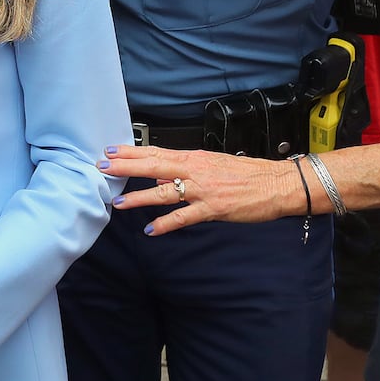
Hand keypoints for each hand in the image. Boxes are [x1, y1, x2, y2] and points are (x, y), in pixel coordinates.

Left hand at [98, 145, 300, 233]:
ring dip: (139, 198)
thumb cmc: (247, 174)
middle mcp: (195, 170)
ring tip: (118, 203)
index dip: (131, 152)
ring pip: (164, 193)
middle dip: (126, 167)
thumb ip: (185, 172)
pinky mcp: (213, 209)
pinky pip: (184, 217)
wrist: (276, 183)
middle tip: (103, 167)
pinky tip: (151, 230)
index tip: (110, 151)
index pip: (157, 152)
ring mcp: (203, 190)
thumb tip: (159, 179)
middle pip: (154, 166)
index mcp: (194, 158)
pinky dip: (166, 224)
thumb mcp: (212, 166)